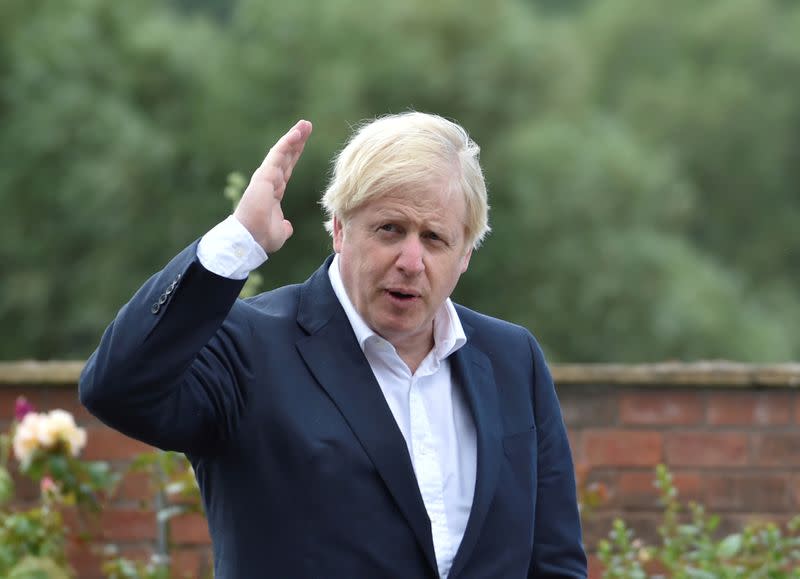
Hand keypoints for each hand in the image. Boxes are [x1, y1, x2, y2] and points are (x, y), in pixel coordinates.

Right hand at [234, 120, 312, 253]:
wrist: (250, 239)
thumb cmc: (261, 237)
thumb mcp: (280, 232)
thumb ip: (284, 227)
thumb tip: (287, 227)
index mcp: (274, 192)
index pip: (287, 168)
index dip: (295, 154)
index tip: (303, 141)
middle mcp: (269, 181)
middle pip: (286, 156)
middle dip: (296, 141)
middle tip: (306, 125)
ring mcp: (266, 177)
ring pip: (281, 152)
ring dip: (293, 137)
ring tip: (305, 124)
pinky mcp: (264, 176)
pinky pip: (277, 156)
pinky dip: (287, 144)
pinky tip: (296, 134)